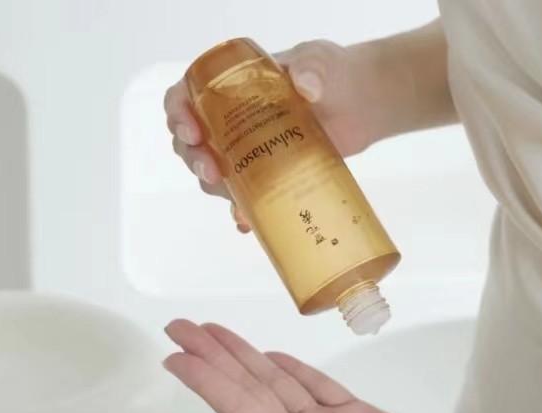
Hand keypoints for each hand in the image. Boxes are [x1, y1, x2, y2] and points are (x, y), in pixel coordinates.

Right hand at [163, 40, 384, 233]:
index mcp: (230, 86)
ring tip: (235, 202)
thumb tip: (306, 85)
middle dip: (194, 160)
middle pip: (192, 142)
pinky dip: (242, 211)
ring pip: (213, 173)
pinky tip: (248, 222)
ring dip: (215, 189)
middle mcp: (231, 120)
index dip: (178, 115)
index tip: (192, 133)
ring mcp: (248, 150)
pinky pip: (245, 197)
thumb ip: (313, 67)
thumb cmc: (335, 74)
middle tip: (213, 172)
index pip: (186, 96)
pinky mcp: (268, 174)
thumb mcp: (321, 62)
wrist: (363, 104)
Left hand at [163, 320, 490, 412]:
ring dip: (244, 356)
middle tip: (182, 329)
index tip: (177, 357)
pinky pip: (315, 385)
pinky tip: (267, 356)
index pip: (237, 411)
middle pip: (248, 389)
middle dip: (213, 358)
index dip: (205, 382)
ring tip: (214, 332)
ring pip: (276, 382)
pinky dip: (291, 369)